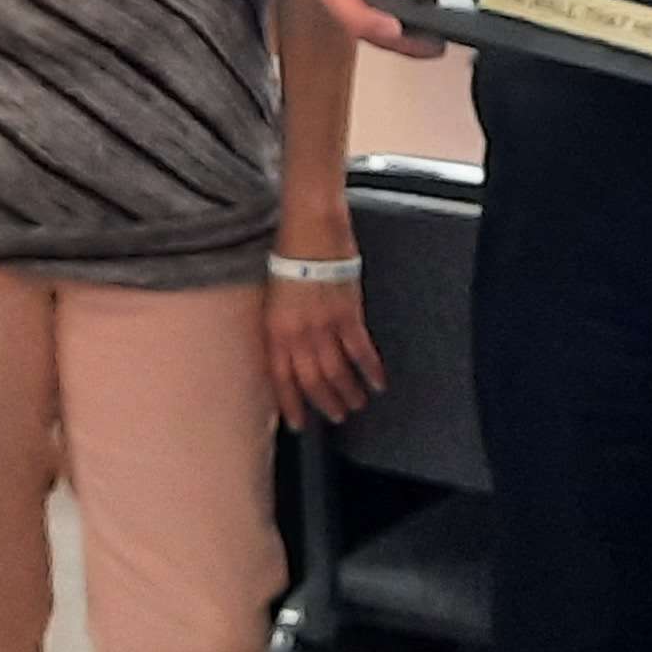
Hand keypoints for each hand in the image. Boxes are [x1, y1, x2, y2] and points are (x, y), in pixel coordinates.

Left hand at [266, 212, 385, 429]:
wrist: (310, 226)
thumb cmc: (288, 253)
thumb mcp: (273, 295)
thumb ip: (280, 326)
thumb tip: (290, 351)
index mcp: (275, 328)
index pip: (281, 378)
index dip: (290, 404)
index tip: (298, 424)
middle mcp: (298, 332)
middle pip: (312, 380)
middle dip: (324, 402)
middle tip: (336, 416)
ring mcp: (324, 324)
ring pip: (337, 370)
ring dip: (348, 391)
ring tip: (356, 404)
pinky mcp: (348, 313)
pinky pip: (360, 350)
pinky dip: (370, 369)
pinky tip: (377, 383)